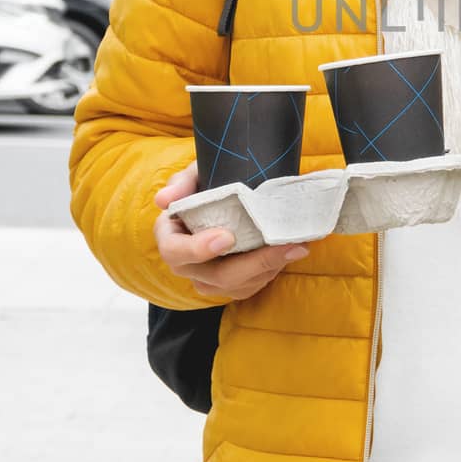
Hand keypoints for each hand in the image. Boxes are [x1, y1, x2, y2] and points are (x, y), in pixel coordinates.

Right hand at [153, 161, 309, 300]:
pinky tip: (292, 252)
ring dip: (269, 268)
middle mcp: (186, 264)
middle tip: (284, 246)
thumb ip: (182, 182)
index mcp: (170, 236)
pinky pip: (250, 287)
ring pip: (237, 286)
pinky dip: (272, 271)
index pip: (174, 252)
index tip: (227, 237)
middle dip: (253, 263)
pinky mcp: (230, 285)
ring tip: (296, 247)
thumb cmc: (208, 183)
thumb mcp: (197, 173)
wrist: (229, 193)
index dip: (198, 249)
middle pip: (214, 276)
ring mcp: (208, 278)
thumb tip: (163, 200)